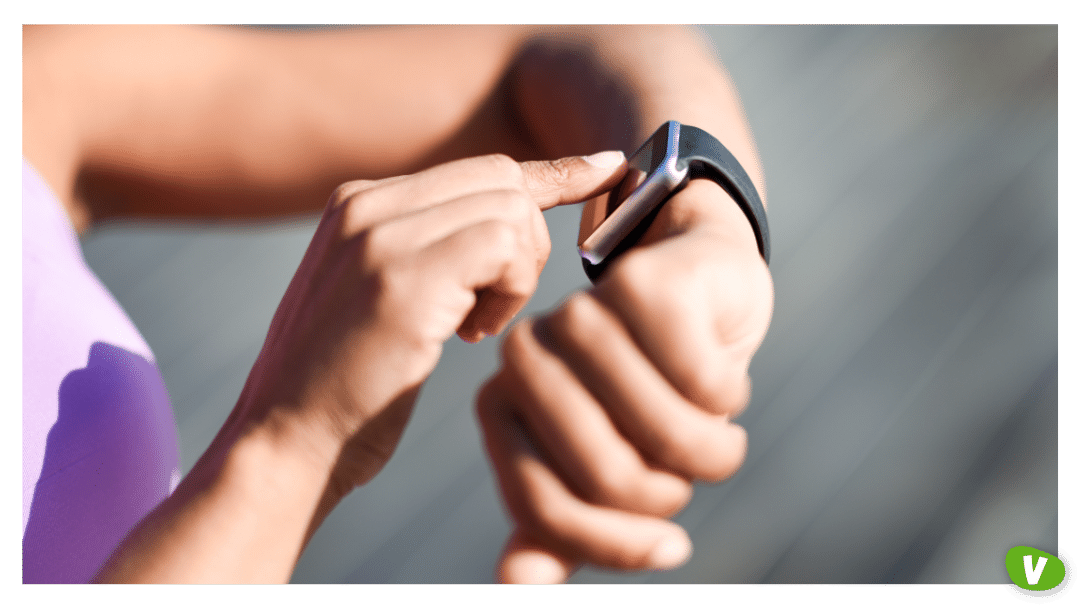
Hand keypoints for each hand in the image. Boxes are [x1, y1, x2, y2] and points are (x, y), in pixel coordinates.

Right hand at [231, 151, 626, 502]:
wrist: (284, 446)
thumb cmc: (345, 387)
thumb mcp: (381, 297)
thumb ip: (426, 250)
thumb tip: (506, 227)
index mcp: (358, 203)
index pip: (480, 170)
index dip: (553, 174)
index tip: (608, 169)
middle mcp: (365, 205)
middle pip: (503, 179)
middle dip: (529, 241)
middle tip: (498, 305)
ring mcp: (379, 237)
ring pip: (510, 208)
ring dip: (518, 273)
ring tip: (477, 325)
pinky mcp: (401, 279)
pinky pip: (503, 246)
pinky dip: (511, 290)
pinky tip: (474, 334)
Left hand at [476, 179, 773, 582]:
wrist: (697, 291)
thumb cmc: (646, 389)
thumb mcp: (604, 465)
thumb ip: (556, 529)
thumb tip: (514, 589)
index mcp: (499, 406)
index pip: (543, 510)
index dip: (616, 545)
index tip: (672, 548)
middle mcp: (524, 355)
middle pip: (606, 477)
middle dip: (670, 494)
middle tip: (691, 471)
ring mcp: (579, 312)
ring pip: (663, 433)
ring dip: (713, 450)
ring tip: (718, 430)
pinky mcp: (643, 285)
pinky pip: (702, 384)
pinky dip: (729, 397)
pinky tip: (723, 377)